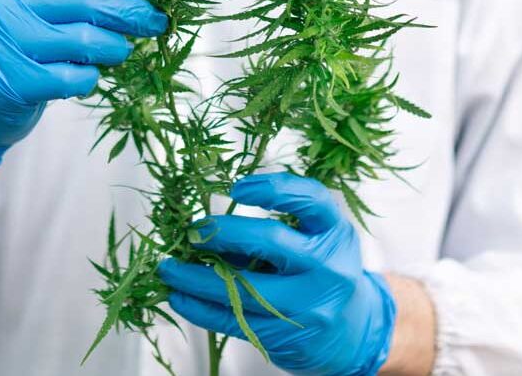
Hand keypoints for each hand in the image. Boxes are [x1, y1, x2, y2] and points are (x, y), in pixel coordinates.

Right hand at [0, 0, 171, 183]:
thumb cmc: (12, 44)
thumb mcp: (30, 5)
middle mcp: (0, 2)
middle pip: (87, 0)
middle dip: (131, 11)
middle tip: (157, 21)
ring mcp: (3, 42)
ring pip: (85, 40)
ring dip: (114, 47)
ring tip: (119, 50)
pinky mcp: (12, 81)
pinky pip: (73, 76)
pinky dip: (89, 77)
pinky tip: (85, 76)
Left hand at [157, 172, 396, 375]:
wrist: (354, 331)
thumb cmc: (324, 271)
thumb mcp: (318, 240)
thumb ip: (279, 225)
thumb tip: (208, 221)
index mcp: (335, 232)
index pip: (310, 198)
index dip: (272, 187)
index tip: (236, 187)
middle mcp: (326, 267)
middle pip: (269, 240)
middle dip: (222, 232)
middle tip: (192, 231)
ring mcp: (307, 305)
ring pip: (241, 287)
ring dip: (195, 277)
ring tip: (167, 267)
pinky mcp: (285, 335)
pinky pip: (233, 319)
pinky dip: (200, 307)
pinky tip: (179, 296)